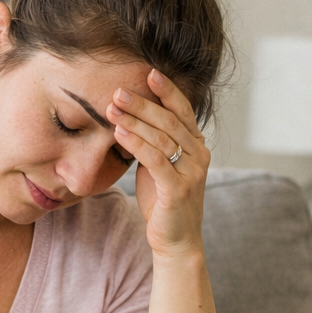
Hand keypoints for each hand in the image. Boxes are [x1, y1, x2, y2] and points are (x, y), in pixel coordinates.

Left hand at [107, 69, 209, 258]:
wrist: (176, 240)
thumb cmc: (164, 201)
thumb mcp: (160, 166)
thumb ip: (154, 142)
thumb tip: (130, 115)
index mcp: (197, 146)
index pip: (183, 111)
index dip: (167, 90)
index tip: (149, 72)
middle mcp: (200, 155)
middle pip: (169, 120)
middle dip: (143, 103)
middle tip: (118, 90)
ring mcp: (191, 172)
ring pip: (162, 137)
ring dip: (134, 120)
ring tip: (112, 108)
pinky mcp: (178, 189)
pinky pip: (156, 159)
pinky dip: (136, 143)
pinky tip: (119, 133)